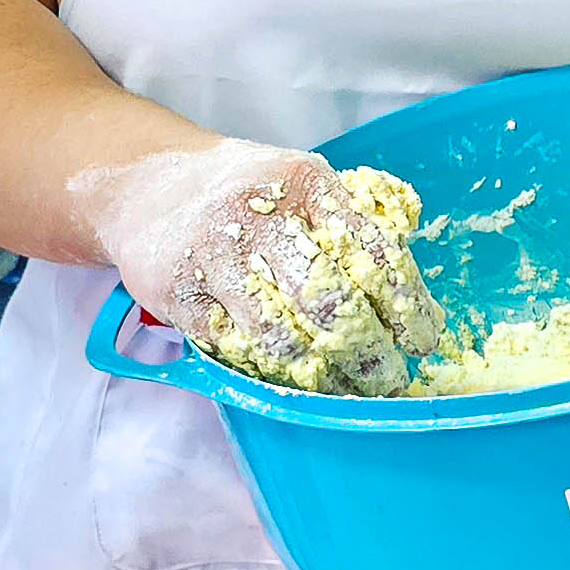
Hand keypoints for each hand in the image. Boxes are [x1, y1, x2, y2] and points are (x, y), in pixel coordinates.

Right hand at [74, 139, 445, 394]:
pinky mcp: (178, 294)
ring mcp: (213, 256)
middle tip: (391, 380)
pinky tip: (294, 381)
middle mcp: (258, 215)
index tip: (423, 339)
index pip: (370, 251)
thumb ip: (358, 220)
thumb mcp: (303, 180)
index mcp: (305, 182)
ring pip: (280, 333)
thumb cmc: (245, 191)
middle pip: (329, 299)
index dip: (405, 303)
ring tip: (348, 389)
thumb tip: (411, 282)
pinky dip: (268, 371)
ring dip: (323, 373)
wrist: (146, 183)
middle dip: (369, 350)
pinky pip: (234, 347)